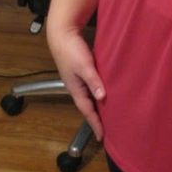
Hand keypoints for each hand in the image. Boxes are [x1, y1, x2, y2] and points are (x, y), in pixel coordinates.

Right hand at [46, 27, 105, 141]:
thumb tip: (102, 97)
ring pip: (90, 98)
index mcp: (76, 89)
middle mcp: (77, 87)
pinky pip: (92, 88)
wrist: (61, 33)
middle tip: (107, 130)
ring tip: (109, 116)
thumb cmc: (71, 50)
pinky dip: (98, 94)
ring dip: (98, 107)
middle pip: (88, 107)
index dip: (95, 124)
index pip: (87, 111)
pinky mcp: (82, 72)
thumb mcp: (84, 66)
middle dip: (97, 119)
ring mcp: (78, 80)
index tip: (101, 137)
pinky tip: (105, 95)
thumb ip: (93, 81)